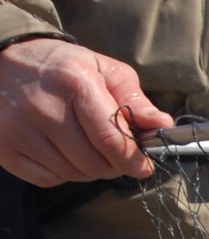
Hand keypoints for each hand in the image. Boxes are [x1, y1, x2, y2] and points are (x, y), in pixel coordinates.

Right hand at [0, 38, 173, 186]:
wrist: (1, 58)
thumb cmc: (61, 66)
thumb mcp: (102, 69)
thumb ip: (134, 99)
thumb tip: (162, 125)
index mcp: (75, 85)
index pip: (112, 140)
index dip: (134, 160)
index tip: (144, 165)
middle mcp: (44, 109)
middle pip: (95, 164)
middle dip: (114, 164)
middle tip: (114, 152)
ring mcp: (19, 130)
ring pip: (73, 174)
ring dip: (89, 168)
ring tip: (85, 146)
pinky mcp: (4, 147)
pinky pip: (48, 179)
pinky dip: (62, 173)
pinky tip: (61, 151)